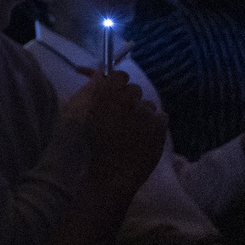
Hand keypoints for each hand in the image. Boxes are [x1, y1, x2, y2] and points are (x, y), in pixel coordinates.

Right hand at [74, 70, 166, 193]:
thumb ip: (92, 89)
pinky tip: (144, 135)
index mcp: (106, 93)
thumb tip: (100, 71)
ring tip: (132, 130)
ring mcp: (146, 113)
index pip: (119, 75)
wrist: (111, 173)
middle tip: (121, 115)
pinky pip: (161, 116)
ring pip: (148, 104)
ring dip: (141, 113)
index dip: (117, 83)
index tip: (114, 94)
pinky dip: (154, 124)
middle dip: (129, 99)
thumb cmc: (92, 144)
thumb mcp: (83, 113)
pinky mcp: (160, 126)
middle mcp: (128, 99)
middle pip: (135, 89)